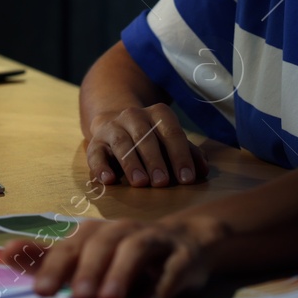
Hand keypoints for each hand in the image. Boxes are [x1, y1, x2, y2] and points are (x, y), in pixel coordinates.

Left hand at [0, 216, 223, 297]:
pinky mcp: (183, 256)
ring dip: (122, 272)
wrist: (185, 242)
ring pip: (136, 248)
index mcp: (95, 234)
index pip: (70, 247)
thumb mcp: (87, 255)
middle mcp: (121, 232)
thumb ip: (48, 258)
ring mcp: (154, 241)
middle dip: (89, 269)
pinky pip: (174, 267)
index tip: (41, 291)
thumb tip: (5, 252)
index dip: (54, 266)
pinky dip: (164, 284)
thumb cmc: (125, 254)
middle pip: (102, 242)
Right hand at [86, 104, 207, 186]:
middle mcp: (133, 116)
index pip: (171, 132)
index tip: (187, 178)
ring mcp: (112, 127)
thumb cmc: (152, 139)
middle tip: (163, 183)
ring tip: (140, 183)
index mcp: (158, 114)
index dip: (180, 155)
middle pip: (145, 137)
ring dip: (131, 163)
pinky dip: (101, 167)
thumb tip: (203, 169)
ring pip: (121, 143)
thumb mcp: (170, 142)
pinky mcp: (95, 142)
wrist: (116, 125)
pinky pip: (95, 153)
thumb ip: (187, 153)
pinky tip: (109, 180)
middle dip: (155, 160)